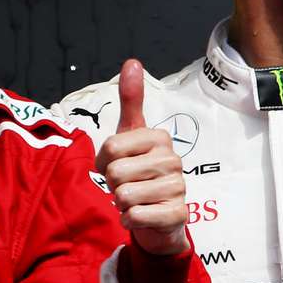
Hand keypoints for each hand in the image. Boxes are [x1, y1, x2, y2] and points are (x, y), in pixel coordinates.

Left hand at [94, 60, 189, 256]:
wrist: (158, 216)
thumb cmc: (139, 172)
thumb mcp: (131, 134)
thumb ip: (131, 101)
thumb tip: (132, 62)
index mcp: (160, 138)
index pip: (110, 148)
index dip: (104, 162)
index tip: (116, 165)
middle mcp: (173, 160)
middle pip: (115, 173)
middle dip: (112, 185)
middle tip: (126, 185)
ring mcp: (178, 188)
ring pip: (124, 196)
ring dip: (121, 203)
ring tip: (135, 200)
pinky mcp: (178, 215)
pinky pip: (137, 217)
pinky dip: (130, 220)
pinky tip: (140, 216)